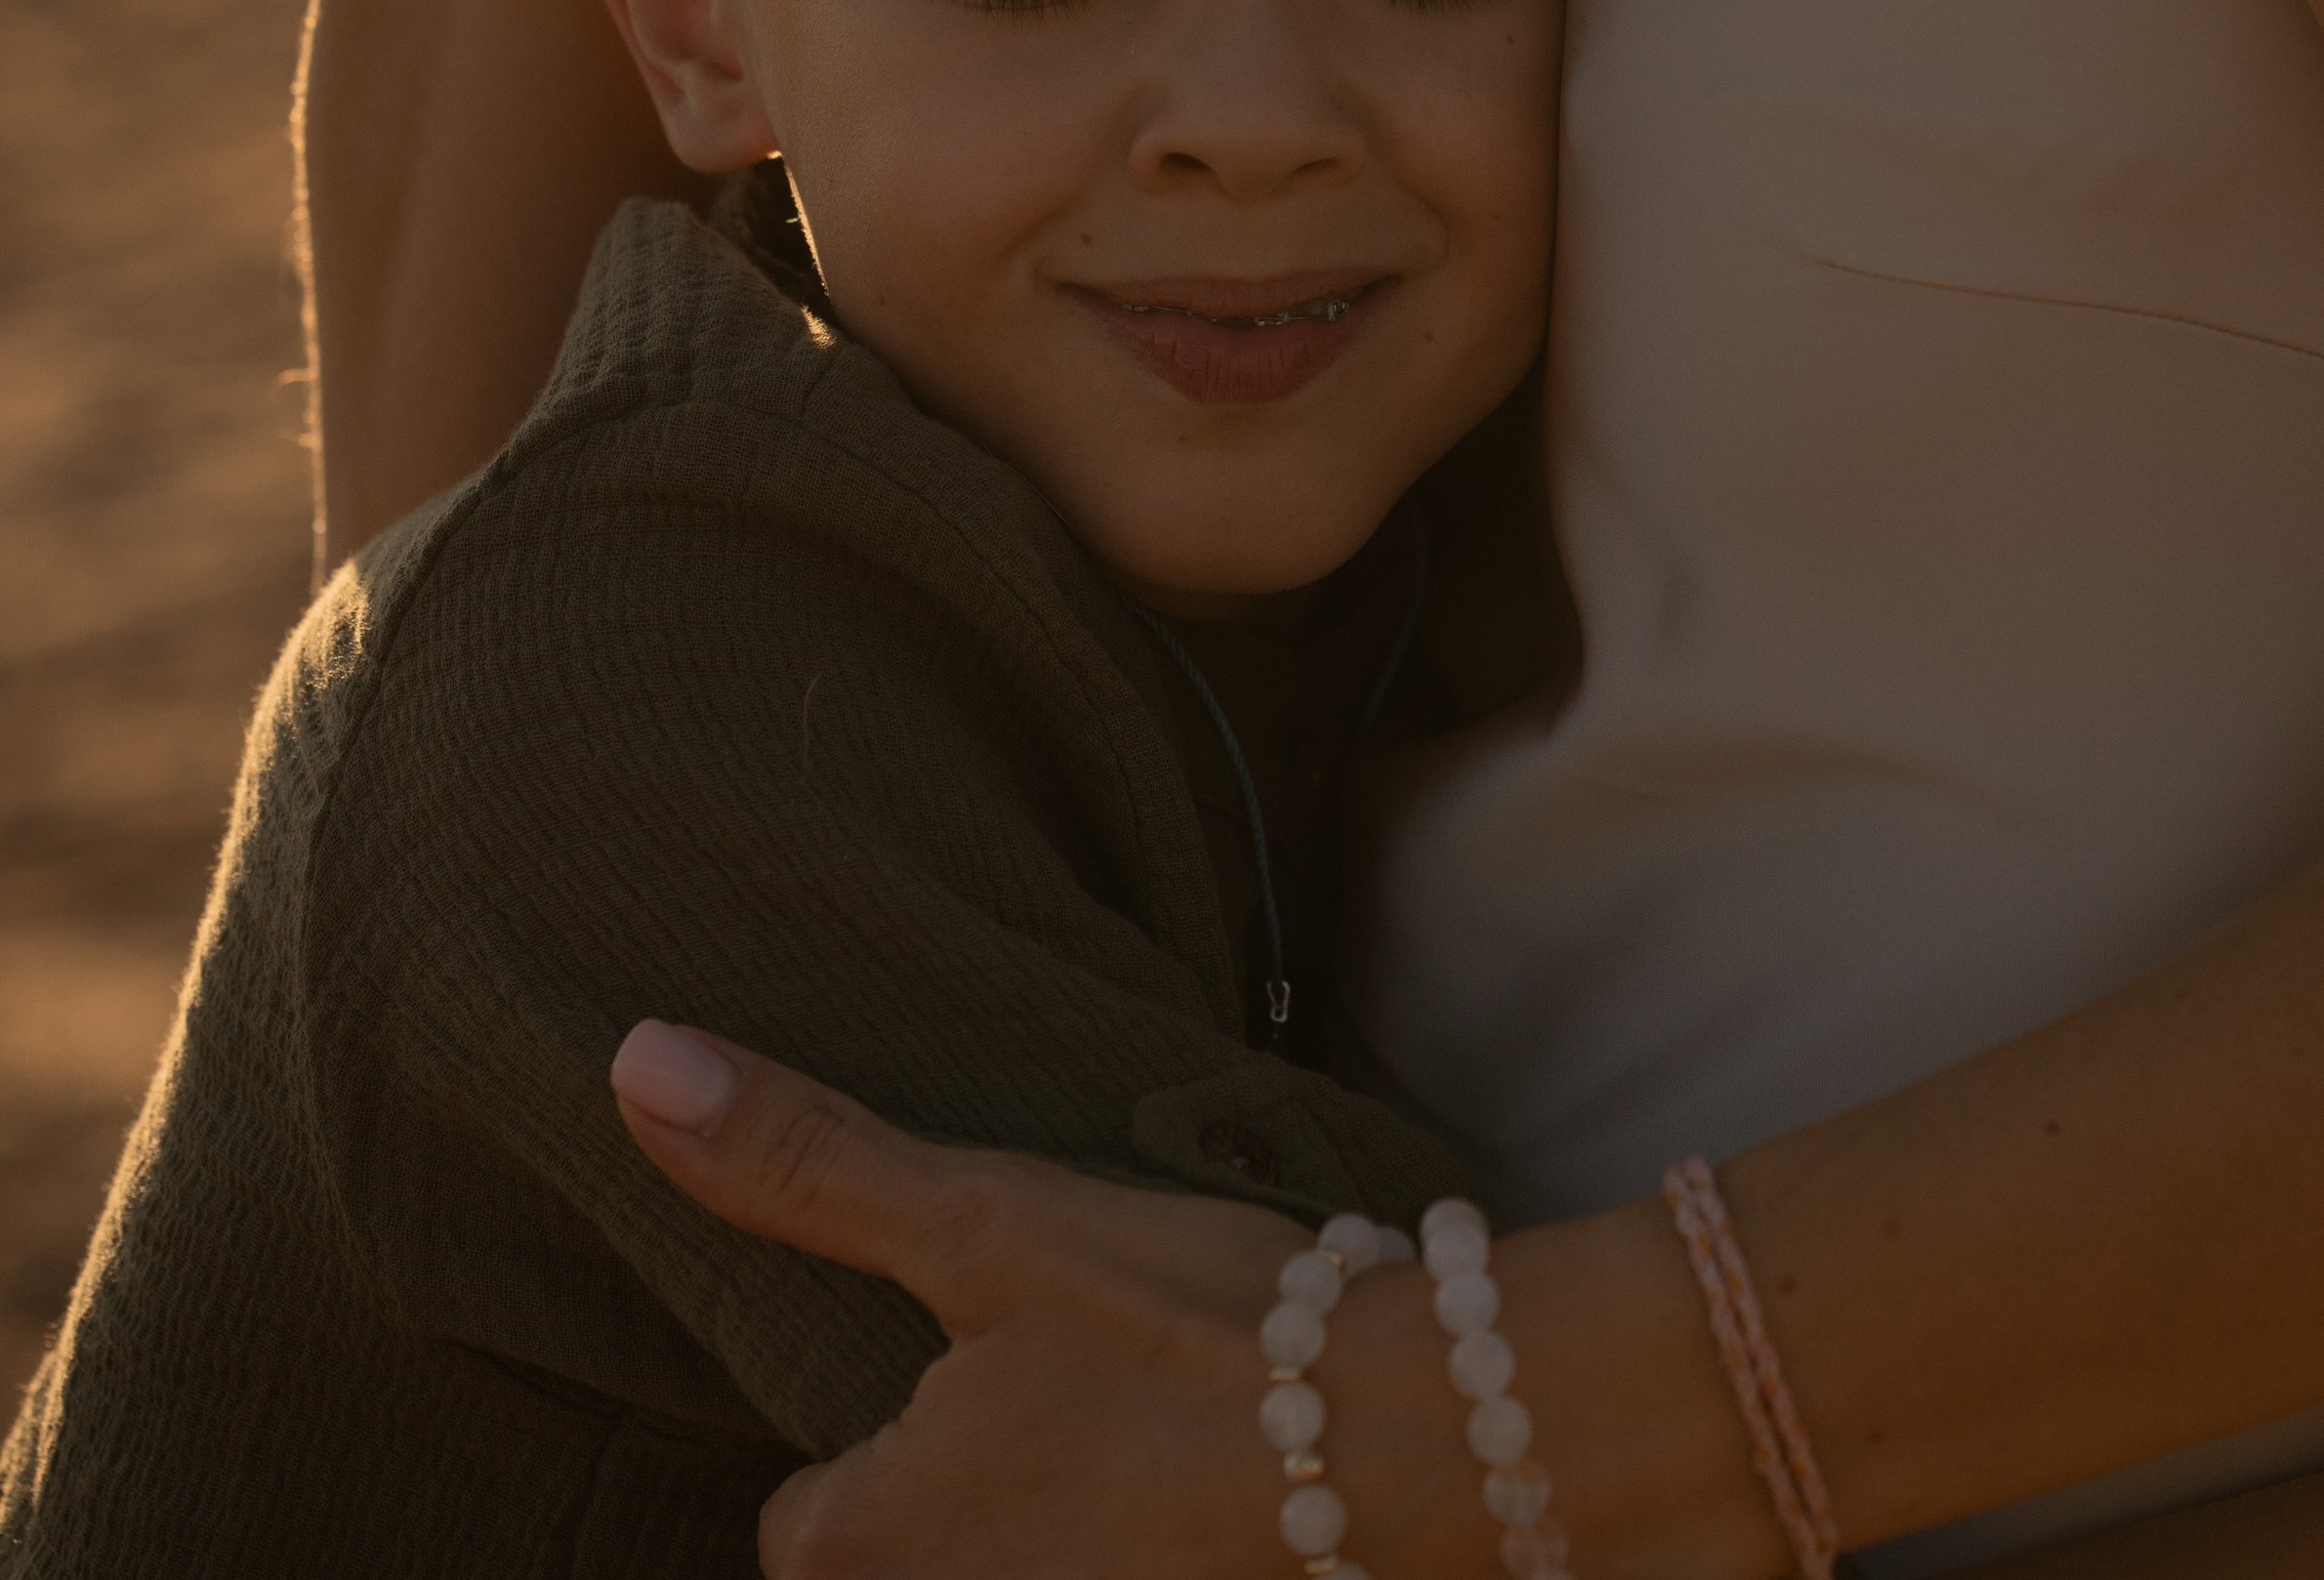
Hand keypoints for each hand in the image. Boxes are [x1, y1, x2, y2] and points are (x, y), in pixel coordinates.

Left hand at [610, 1024, 1506, 1579]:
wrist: (1425, 1442)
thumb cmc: (1191, 1333)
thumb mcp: (982, 1221)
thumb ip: (805, 1162)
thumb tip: (633, 1059)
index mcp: (865, 1552)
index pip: (802, 1520)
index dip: (882, 1439)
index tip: (980, 1373)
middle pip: (916, 1564)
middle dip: (981, 1503)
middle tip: (1081, 1411)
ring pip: (1022, 1571)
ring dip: (1072, 1529)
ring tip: (1149, 1457)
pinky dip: (1149, 1551)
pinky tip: (1210, 1512)